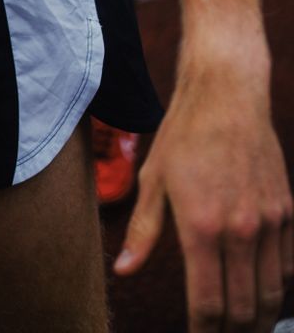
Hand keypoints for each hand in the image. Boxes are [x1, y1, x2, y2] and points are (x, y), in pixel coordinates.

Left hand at [116, 66, 293, 328]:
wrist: (228, 93)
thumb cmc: (184, 133)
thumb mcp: (153, 178)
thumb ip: (142, 231)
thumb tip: (124, 270)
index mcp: (201, 225)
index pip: (208, 304)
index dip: (203, 331)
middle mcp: (239, 230)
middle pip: (244, 309)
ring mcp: (268, 222)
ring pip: (271, 294)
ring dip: (260, 320)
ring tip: (244, 328)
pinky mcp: (286, 212)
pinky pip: (287, 267)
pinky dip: (278, 290)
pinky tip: (264, 296)